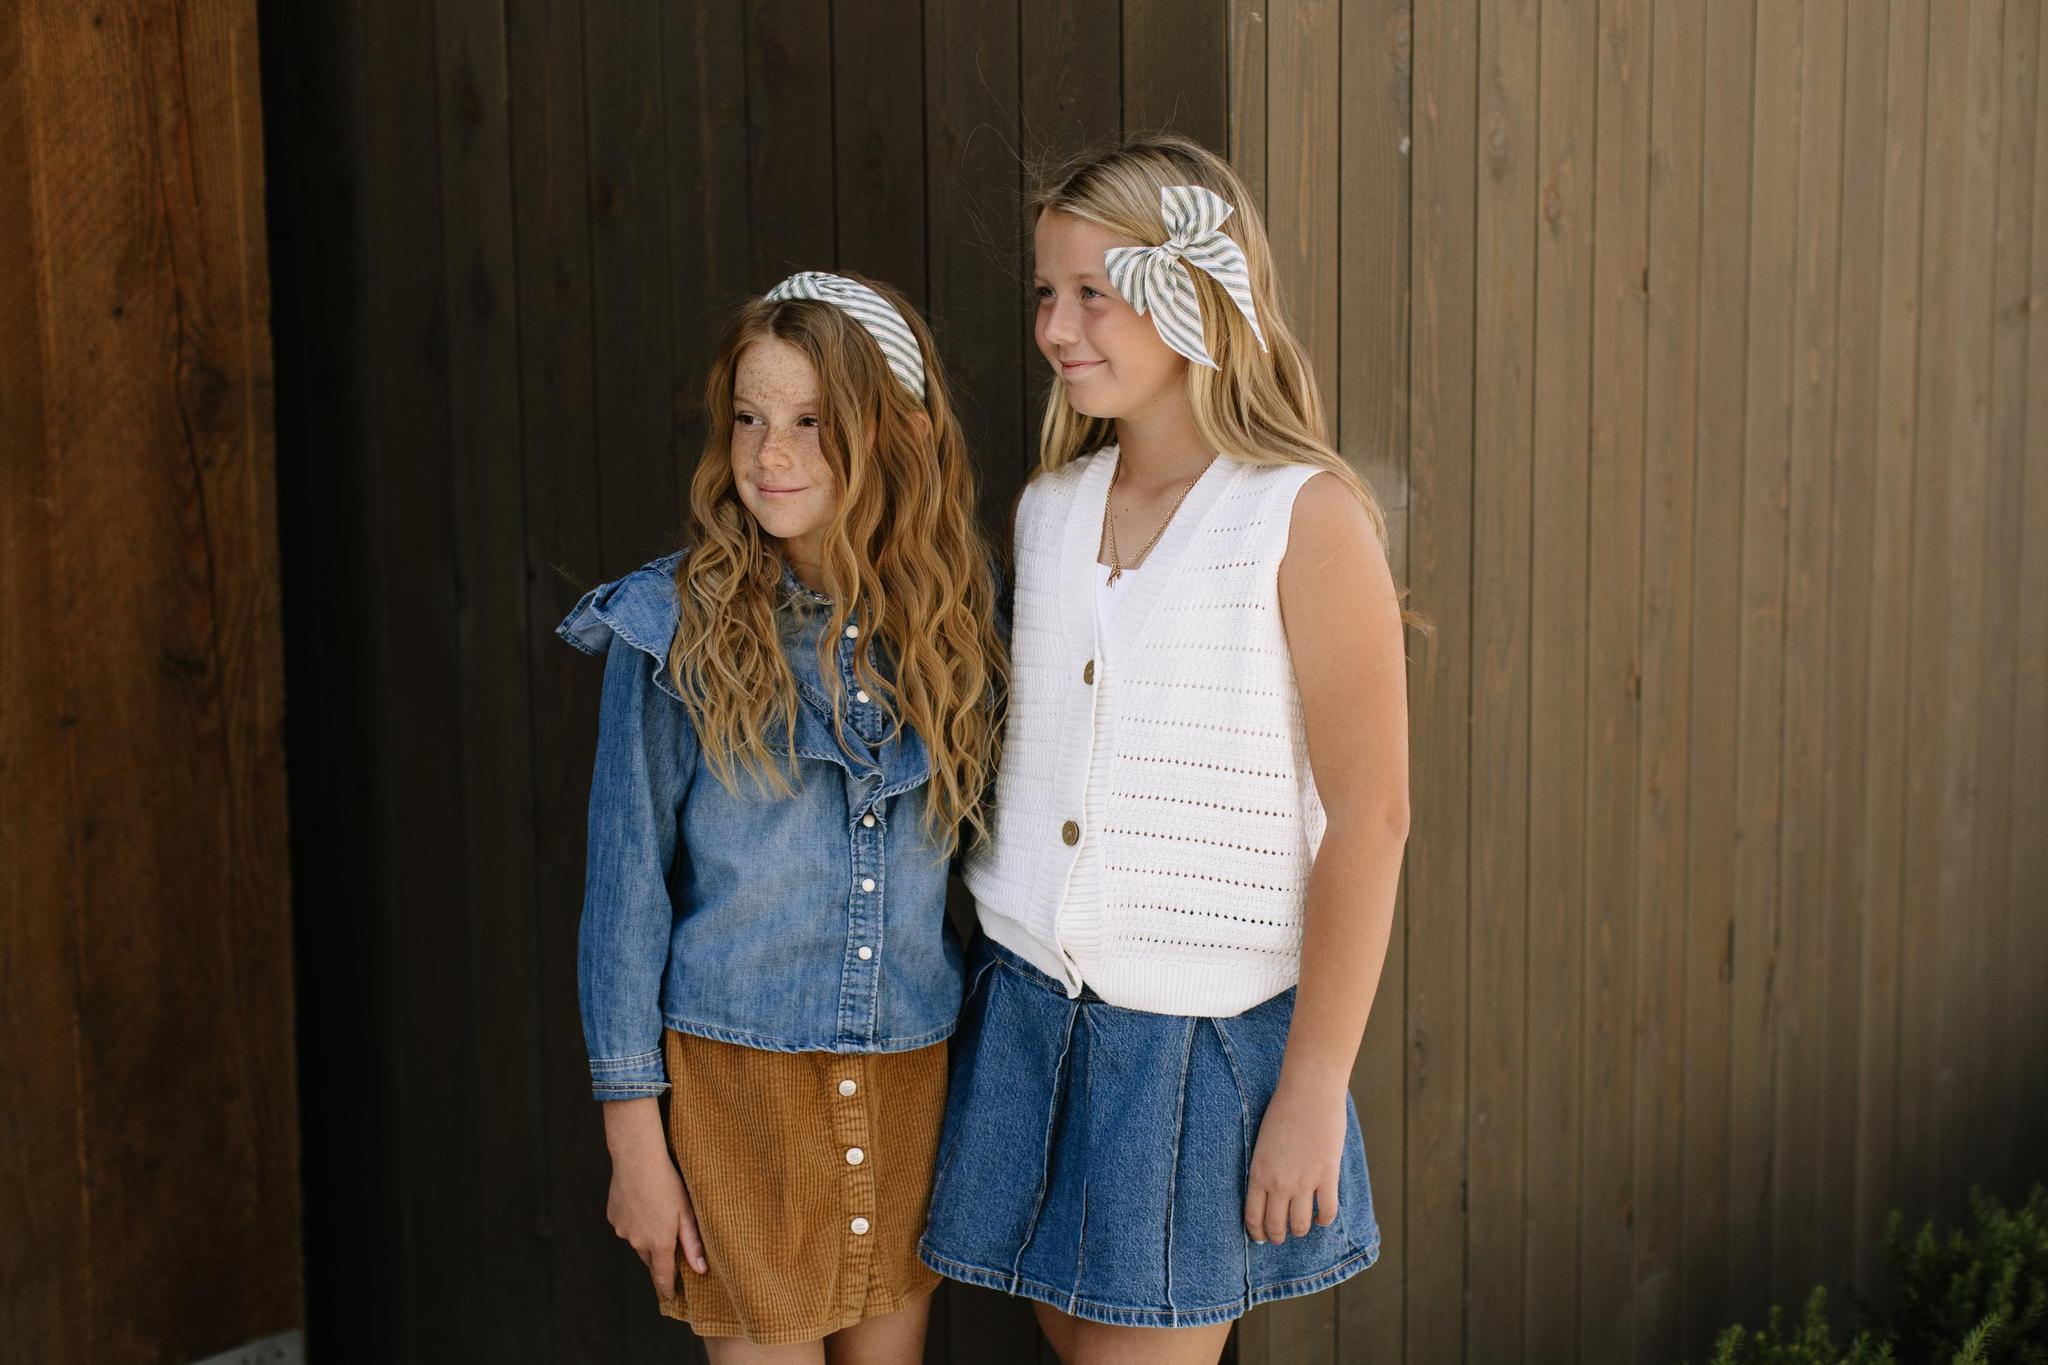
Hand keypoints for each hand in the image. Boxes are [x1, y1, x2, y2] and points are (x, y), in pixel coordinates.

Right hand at [602, 1097, 706, 1294]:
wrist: (637, 1161)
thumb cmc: (668, 1183)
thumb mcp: (687, 1212)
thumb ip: (693, 1243)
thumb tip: (701, 1269)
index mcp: (659, 1242)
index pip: (663, 1275)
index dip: (667, 1287)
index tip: (670, 1296)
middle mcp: (638, 1241)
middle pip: (650, 1258)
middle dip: (659, 1256)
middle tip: (668, 1241)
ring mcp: (623, 1230)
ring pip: (636, 1240)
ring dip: (645, 1234)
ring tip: (655, 1211)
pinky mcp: (613, 1218)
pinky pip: (626, 1226)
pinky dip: (634, 1220)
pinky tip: (641, 1203)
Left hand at [1244, 1078, 1346, 1245]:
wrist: (1308, 1093)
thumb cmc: (1283, 1111)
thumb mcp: (1262, 1143)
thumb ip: (1264, 1168)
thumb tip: (1269, 1190)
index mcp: (1258, 1173)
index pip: (1253, 1217)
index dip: (1257, 1232)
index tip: (1261, 1237)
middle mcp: (1278, 1183)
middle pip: (1276, 1226)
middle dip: (1278, 1237)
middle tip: (1281, 1238)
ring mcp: (1303, 1182)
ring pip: (1300, 1226)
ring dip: (1300, 1231)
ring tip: (1302, 1228)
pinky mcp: (1327, 1176)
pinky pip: (1327, 1211)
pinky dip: (1324, 1220)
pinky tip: (1322, 1217)